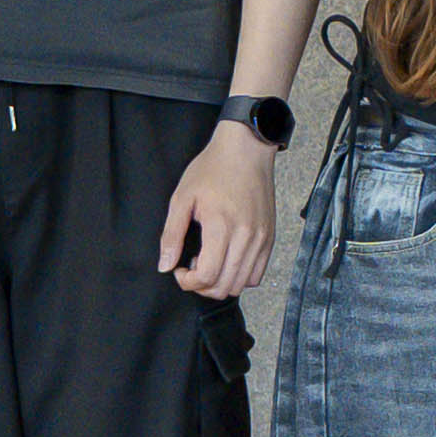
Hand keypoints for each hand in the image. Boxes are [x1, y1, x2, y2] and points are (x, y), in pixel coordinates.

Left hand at [159, 122, 277, 303]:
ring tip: (210, 262)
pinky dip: (240, 276)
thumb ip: (171, 235)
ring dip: (221, 283)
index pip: (207, 276)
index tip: (179, 269)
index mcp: (221, 226)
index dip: (187, 282)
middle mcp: (246, 236)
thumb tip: (166, 265)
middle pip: (224, 286)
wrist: (246, 150)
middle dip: (202, 286)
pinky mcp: (269, 237)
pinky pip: (257, 273)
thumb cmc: (213, 169)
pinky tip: (227, 259)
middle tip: (191, 268)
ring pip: (242, 283)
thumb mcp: (182, 198)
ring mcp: (261, 238)